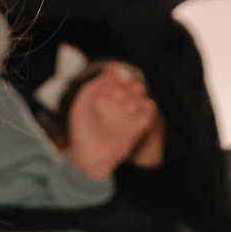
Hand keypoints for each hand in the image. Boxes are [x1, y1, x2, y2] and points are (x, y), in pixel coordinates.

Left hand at [65, 64, 157, 180]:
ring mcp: (126, 115)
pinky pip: (149, 111)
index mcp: (101, 97)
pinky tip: (138, 110)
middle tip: (120, 95)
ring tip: (127, 106)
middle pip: (130, 84)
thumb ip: (92, 88)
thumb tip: (108, 72)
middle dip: (128, 85)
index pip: (115, 77)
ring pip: (140, 95)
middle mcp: (115, 105)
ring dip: (137, 96)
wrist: (90, 159)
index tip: (116, 73)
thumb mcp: (81, 107)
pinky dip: (148, 106)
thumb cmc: (82, 133)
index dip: (117, 73)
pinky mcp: (136, 127)